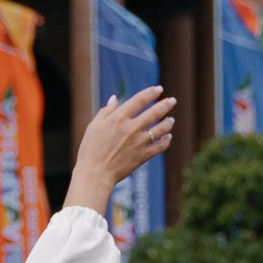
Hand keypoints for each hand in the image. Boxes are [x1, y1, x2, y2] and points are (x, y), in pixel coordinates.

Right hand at [65, 88, 177, 218]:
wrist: (95, 174)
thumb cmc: (90, 150)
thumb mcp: (93, 126)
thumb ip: (106, 111)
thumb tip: (115, 98)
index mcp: (118, 118)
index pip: (139, 100)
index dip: (150, 93)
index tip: (158, 89)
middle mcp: (131, 128)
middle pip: (154, 112)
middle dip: (165, 105)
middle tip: (172, 101)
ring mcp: (139, 142)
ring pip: (160, 129)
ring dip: (168, 123)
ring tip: (171, 120)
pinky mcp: (143, 156)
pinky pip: (159, 146)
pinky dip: (166, 141)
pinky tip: (168, 137)